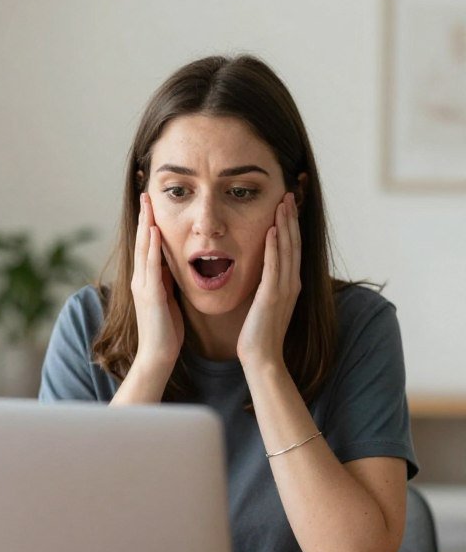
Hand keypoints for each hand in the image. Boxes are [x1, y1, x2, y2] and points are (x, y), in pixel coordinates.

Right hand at [131, 192, 183, 369]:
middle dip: (143, 217)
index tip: (152, 205)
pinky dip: (150, 247)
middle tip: (146, 194)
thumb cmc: (166, 332)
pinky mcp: (149, 294)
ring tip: (147, 204)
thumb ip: (168, 282)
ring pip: (142, 248)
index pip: (147, 246)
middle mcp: (141, 279)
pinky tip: (152, 231)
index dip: (148, 225)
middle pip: (141, 241)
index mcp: (147, 281)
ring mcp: (143, 286)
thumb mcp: (169, 301)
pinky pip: (150, 265)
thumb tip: (174, 267)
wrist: (158, 356)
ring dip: (144, 224)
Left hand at [237, 193, 300, 369]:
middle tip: (287, 194)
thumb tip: (259, 272)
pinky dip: (273, 247)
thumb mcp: (263, 303)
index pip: (291, 248)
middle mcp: (291, 283)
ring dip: (284, 225)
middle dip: (290, 218)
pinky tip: (271, 230)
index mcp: (289, 284)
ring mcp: (284, 289)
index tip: (285, 205)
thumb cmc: (258, 333)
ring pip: (286, 250)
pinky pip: (274, 266)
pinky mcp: (272, 296)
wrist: (261, 357)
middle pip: (293, 243)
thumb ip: (265, 286)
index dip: (290, 226)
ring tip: (282, 203)